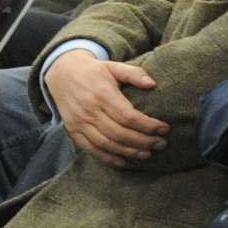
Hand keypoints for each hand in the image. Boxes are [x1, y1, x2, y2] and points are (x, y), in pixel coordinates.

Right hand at [44, 51, 168, 166]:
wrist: (62, 73)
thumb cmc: (93, 72)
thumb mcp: (113, 66)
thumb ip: (133, 73)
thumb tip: (152, 84)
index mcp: (102, 94)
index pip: (128, 116)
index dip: (148, 125)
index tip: (165, 128)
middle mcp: (90, 110)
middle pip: (120, 133)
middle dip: (144, 142)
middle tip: (161, 144)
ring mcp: (80, 123)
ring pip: (107, 144)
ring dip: (129, 152)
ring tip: (147, 153)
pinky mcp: (73, 131)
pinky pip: (92, 149)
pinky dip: (108, 158)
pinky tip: (124, 161)